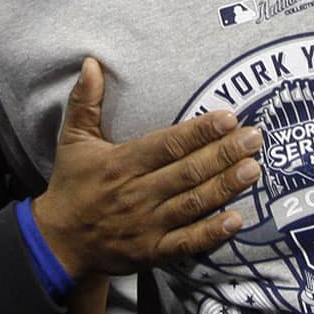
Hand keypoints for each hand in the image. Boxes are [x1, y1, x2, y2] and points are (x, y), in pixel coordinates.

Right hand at [33, 57, 261, 277]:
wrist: (59, 243)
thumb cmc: (71, 186)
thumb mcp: (72, 141)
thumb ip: (85, 101)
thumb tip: (92, 62)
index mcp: (121, 164)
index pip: (166, 145)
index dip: (199, 131)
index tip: (228, 118)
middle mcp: (137, 194)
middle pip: (187, 172)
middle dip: (223, 154)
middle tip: (255, 138)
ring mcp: (146, 225)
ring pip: (192, 204)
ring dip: (225, 187)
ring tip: (253, 169)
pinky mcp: (152, 251)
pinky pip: (186, 243)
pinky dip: (211, 233)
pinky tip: (236, 220)